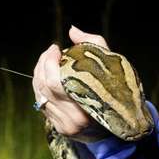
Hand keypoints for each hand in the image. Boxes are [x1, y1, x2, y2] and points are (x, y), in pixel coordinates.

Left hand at [32, 26, 112, 142]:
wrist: (119, 123)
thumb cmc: (115, 89)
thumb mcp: (110, 63)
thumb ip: (91, 43)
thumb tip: (71, 30)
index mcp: (86, 106)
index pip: (54, 82)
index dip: (49, 61)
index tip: (55, 48)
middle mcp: (73, 119)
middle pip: (44, 86)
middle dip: (42, 64)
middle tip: (51, 52)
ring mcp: (64, 125)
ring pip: (39, 95)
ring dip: (39, 74)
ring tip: (48, 61)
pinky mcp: (59, 128)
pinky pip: (41, 103)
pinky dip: (41, 88)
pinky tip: (47, 77)